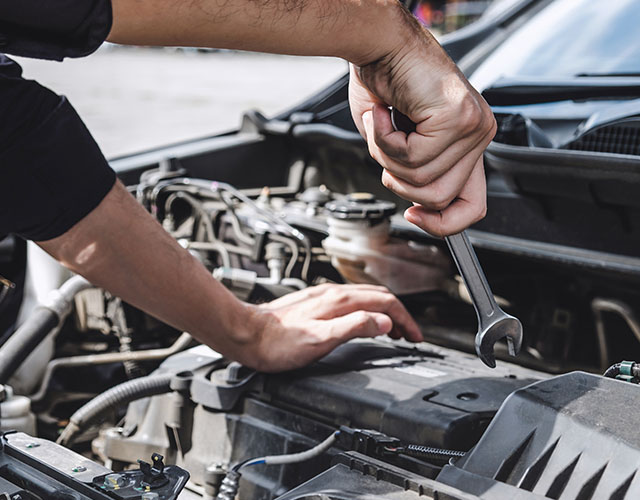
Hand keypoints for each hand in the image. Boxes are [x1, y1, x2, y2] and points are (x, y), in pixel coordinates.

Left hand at [240, 284, 421, 371]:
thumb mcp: (321, 339)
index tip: (415, 336)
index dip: (405, 320)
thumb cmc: (278, 343)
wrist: (247, 336)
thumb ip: (355, 327)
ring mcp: (324, 297)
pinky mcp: (316, 304)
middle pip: (378, 297)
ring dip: (385, 314)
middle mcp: (333, 294)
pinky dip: (369, 312)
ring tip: (394, 331)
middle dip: (400, 316)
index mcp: (339, 301)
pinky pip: (353, 303)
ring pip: (366, 299)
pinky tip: (365, 323)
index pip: (385, 303)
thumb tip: (385, 322)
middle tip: (411, 336)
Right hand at [349, 19, 495, 236]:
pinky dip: (385, 141)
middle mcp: (479, 134)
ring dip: (388, 157)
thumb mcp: (400, 143)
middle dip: (399, 181)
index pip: (473, 205)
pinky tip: (383, 114)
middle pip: (441, 198)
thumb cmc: (385, 84)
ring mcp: (473, 126)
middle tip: (384, 147)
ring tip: (382, 124)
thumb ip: (416, 174)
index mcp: (469, 143)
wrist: (379, 44)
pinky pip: (415, 157)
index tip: (413, 215)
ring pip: (424, 181)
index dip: (442, 224)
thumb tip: (419, 206)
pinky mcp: (458, 117)